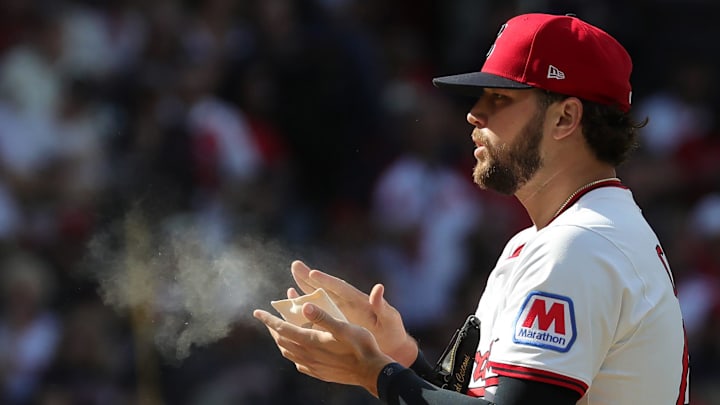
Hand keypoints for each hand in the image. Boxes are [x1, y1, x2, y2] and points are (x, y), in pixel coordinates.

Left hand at [253, 303, 393, 396]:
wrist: (371, 371)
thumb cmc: (360, 346)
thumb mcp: (343, 326)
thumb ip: (323, 316)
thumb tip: (304, 306)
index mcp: (311, 341)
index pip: (283, 329)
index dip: (269, 320)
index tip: (257, 312)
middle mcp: (308, 355)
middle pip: (282, 341)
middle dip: (273, 328)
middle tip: (269, 318)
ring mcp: (313, 366)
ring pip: (288, 352)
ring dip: (282, 340)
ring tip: (282, 331)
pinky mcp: (319, 373)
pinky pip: (298, 362)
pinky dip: (292, 352)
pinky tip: (298, 349)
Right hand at [287, 260, 417, 366]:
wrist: (391, 347)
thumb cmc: (392, 331)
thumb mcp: (390, 318)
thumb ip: (382, 306)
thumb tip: (378, 288)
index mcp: (358, 300)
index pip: (340, 288)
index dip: (327, 281)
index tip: (313, 273)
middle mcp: (345, 304)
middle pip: (324, 288)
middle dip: (309, 278)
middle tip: (295, 265)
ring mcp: (338, 314)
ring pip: (317, 301)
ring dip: (304, 294)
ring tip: (289, 285)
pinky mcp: (334, 325)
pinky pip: (316, 317)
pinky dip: (305, 314)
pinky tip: (293, 310)